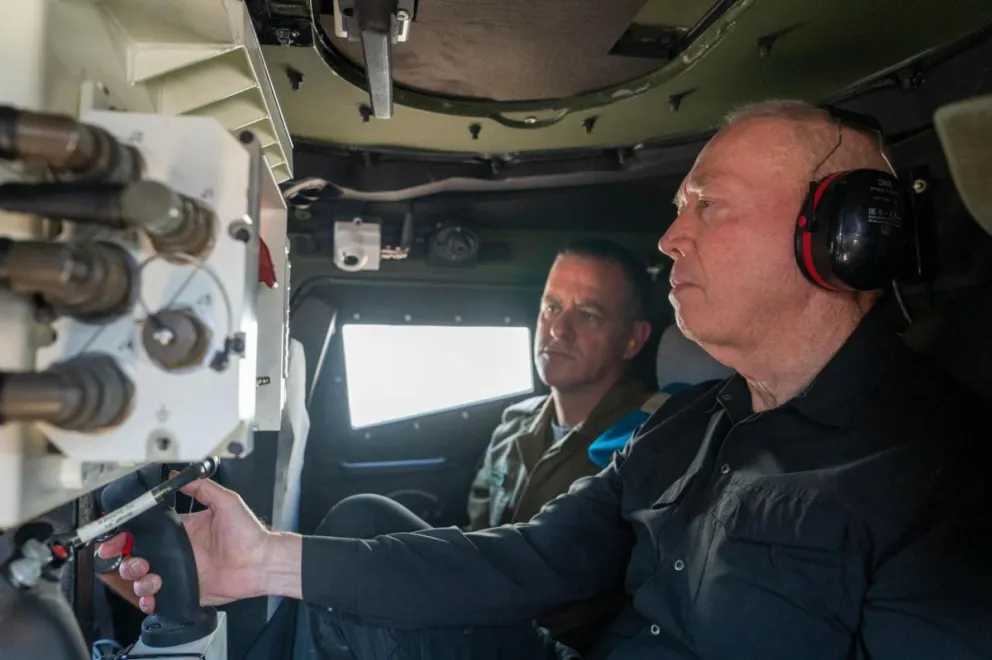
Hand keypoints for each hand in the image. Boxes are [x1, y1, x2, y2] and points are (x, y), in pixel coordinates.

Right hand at [97, 474, 270, 612]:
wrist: (261, 561)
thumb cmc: (248, 533)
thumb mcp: (226, 502)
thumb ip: (202, 488)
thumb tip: (177, 476)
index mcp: (182, 530)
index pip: (146, 532)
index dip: (127, 536)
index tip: (116, 538)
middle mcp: (177, 552)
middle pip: (137, 557)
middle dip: (126, 561)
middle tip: (131, 560)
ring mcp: (179, 573)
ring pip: (143, 579)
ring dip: (138, 579)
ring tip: (150, 576)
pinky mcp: (185, 591)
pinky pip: (159, 599)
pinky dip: (149, 600)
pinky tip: (152, 595)